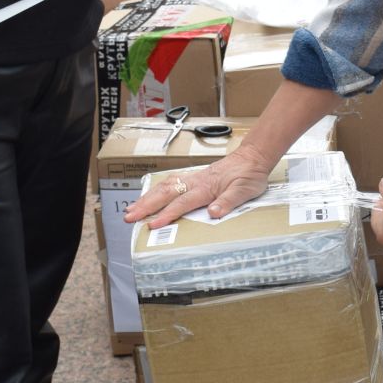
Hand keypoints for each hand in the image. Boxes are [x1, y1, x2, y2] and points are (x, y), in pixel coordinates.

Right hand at [124, 148, 272, 226]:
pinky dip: (157, 189)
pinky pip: (170, 182)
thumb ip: (227, 202)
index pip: (181, 203)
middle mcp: (196, 181)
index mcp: (206, 187)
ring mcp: (194, 178)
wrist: (253, 158)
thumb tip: (213, 213)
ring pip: (165, 186)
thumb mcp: (244, 191)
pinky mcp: (195, 177)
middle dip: (146, 206)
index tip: (152, 225)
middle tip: (129, 216)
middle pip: (165, 193)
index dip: (166, 215)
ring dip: (147, 197)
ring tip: (132, 208)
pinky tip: (151, 194)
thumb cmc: (249, 175)